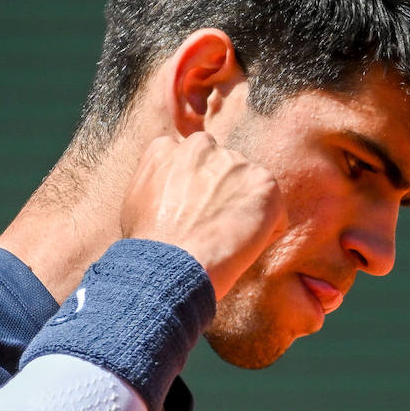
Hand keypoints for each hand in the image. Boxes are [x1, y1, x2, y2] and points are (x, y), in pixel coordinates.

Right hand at [121, 132, 285, 299]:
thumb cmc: (148, 246)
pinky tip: (240, 250)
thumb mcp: (135, 200)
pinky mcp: (264, 183)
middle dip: (221, 195)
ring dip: (242, 213)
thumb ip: (158, 181)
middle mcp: (202, 145)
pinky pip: (274, 212)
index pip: (192, 161)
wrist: (170, 264)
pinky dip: (265, 234)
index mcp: (168, 147)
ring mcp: (235, 162)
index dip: (194, 191)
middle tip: (209, 230)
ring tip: (222, 243)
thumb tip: (171, 189)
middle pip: (222, 170)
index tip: (191, 214)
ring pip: (248, 191)